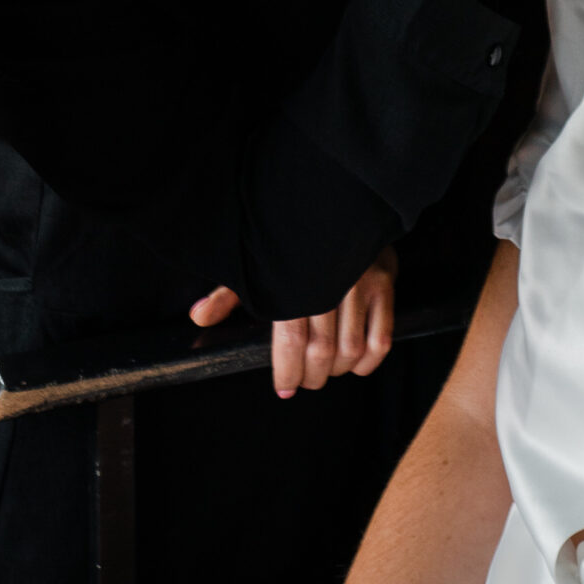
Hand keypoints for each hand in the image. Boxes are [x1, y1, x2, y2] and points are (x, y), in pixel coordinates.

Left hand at [185, 254, 396, 396]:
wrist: (335, 196)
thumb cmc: (290, 236)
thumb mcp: (257, 258)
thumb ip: (230, 291)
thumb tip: (199, 317)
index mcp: (294, 276)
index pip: (291, 340)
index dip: (287, 372)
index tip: (283, 388)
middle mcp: (330, 279)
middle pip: (322, 350)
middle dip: (311, 376)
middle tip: (304, 381)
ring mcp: (361, 280)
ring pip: (351, 349)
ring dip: (337, 371)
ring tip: (326, 371)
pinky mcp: (385, 281)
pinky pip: (381, 338)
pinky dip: (368, 362)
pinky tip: (355, 364)